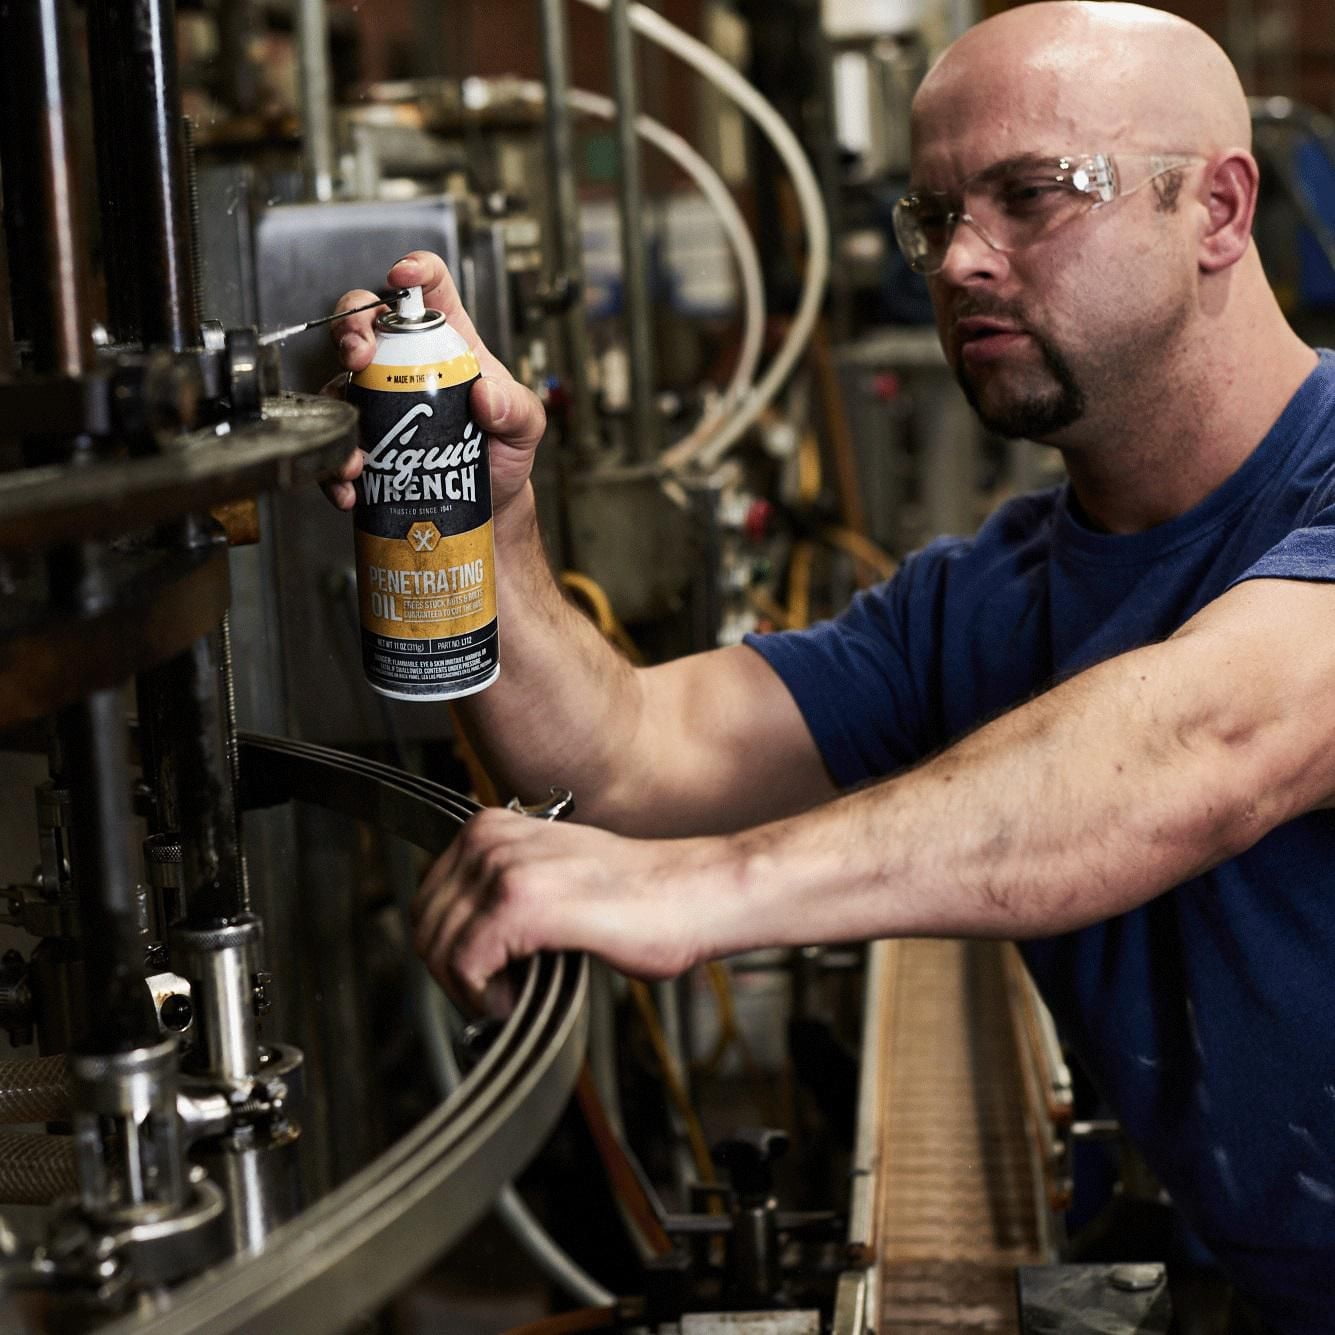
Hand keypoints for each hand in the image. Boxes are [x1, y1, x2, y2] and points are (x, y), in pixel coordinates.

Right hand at [322, 251, 546, 515]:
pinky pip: (337, 441)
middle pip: (366, 320)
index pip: (430, 288)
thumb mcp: (525, 425)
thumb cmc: (503, 452)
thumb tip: (485, 396)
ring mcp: (379, 399)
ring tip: (357, 440)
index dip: (414, 271)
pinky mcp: (364, 439)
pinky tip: (351, 482)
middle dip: (351, 326)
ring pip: (339, 379)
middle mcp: (405, 363)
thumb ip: (516, 407)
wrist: (489, 502)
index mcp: (448, 342)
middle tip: (359, 356)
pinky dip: (336, 463)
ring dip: (337, 402)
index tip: (401, 277)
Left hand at [412, 807, 718, 1012]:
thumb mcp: (550, 878)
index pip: (428, 902)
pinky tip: (518, 999)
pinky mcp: (522, 903)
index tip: (485, 977)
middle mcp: (490, 839)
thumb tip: (458, 943)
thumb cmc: (638, 898)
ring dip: (471, 990)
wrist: (693, 893)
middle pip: (426, 927)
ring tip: (514, 997)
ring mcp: (504, 868)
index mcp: (492, 828)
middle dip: (455, 976)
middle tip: (497, 996)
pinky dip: (485, 997)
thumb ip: (501, 894)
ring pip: (439, 949)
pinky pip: (465, 966)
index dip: (451, 952)